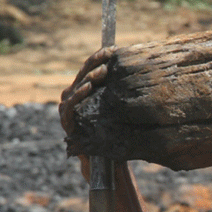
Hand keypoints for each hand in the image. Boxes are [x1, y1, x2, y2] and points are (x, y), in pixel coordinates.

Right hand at [59, 46, 115, 177]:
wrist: (112, 163)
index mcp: (89, 90)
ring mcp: (69, 110)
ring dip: (88, 78)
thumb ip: (126, 92)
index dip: (100, 57)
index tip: (114, 48)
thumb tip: (144, 67)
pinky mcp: (67, 123)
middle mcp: (76, 97)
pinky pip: (69, 107)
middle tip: (107, 57)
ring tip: (101, 72)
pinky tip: (88, 87)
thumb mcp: (126, 110)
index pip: (91, 68)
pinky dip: (77, 96)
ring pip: (75, 88)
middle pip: (82, 74)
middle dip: (94, 64)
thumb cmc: (121, 135)